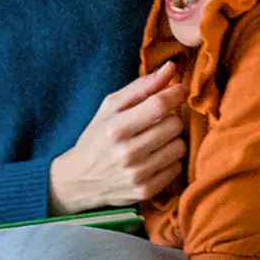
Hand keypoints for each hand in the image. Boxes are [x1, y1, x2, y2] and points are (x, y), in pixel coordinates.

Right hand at [49, 62, 186, 213]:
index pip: (159, 106)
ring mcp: (138, 175)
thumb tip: (171, 68)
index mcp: (116, 127)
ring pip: (179, 147)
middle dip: (172, 117)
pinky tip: (155, 157)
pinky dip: (170, 160)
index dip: (175, 94)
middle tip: (161, 119)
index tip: (178, 90)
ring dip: (173, 140)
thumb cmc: (98, 136)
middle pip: (174, 125)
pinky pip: (177, 168)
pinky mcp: (146, 191)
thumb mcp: (110, 107)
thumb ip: (141, 86)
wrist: (80, 180)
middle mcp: (127, 153)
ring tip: (157, 139)